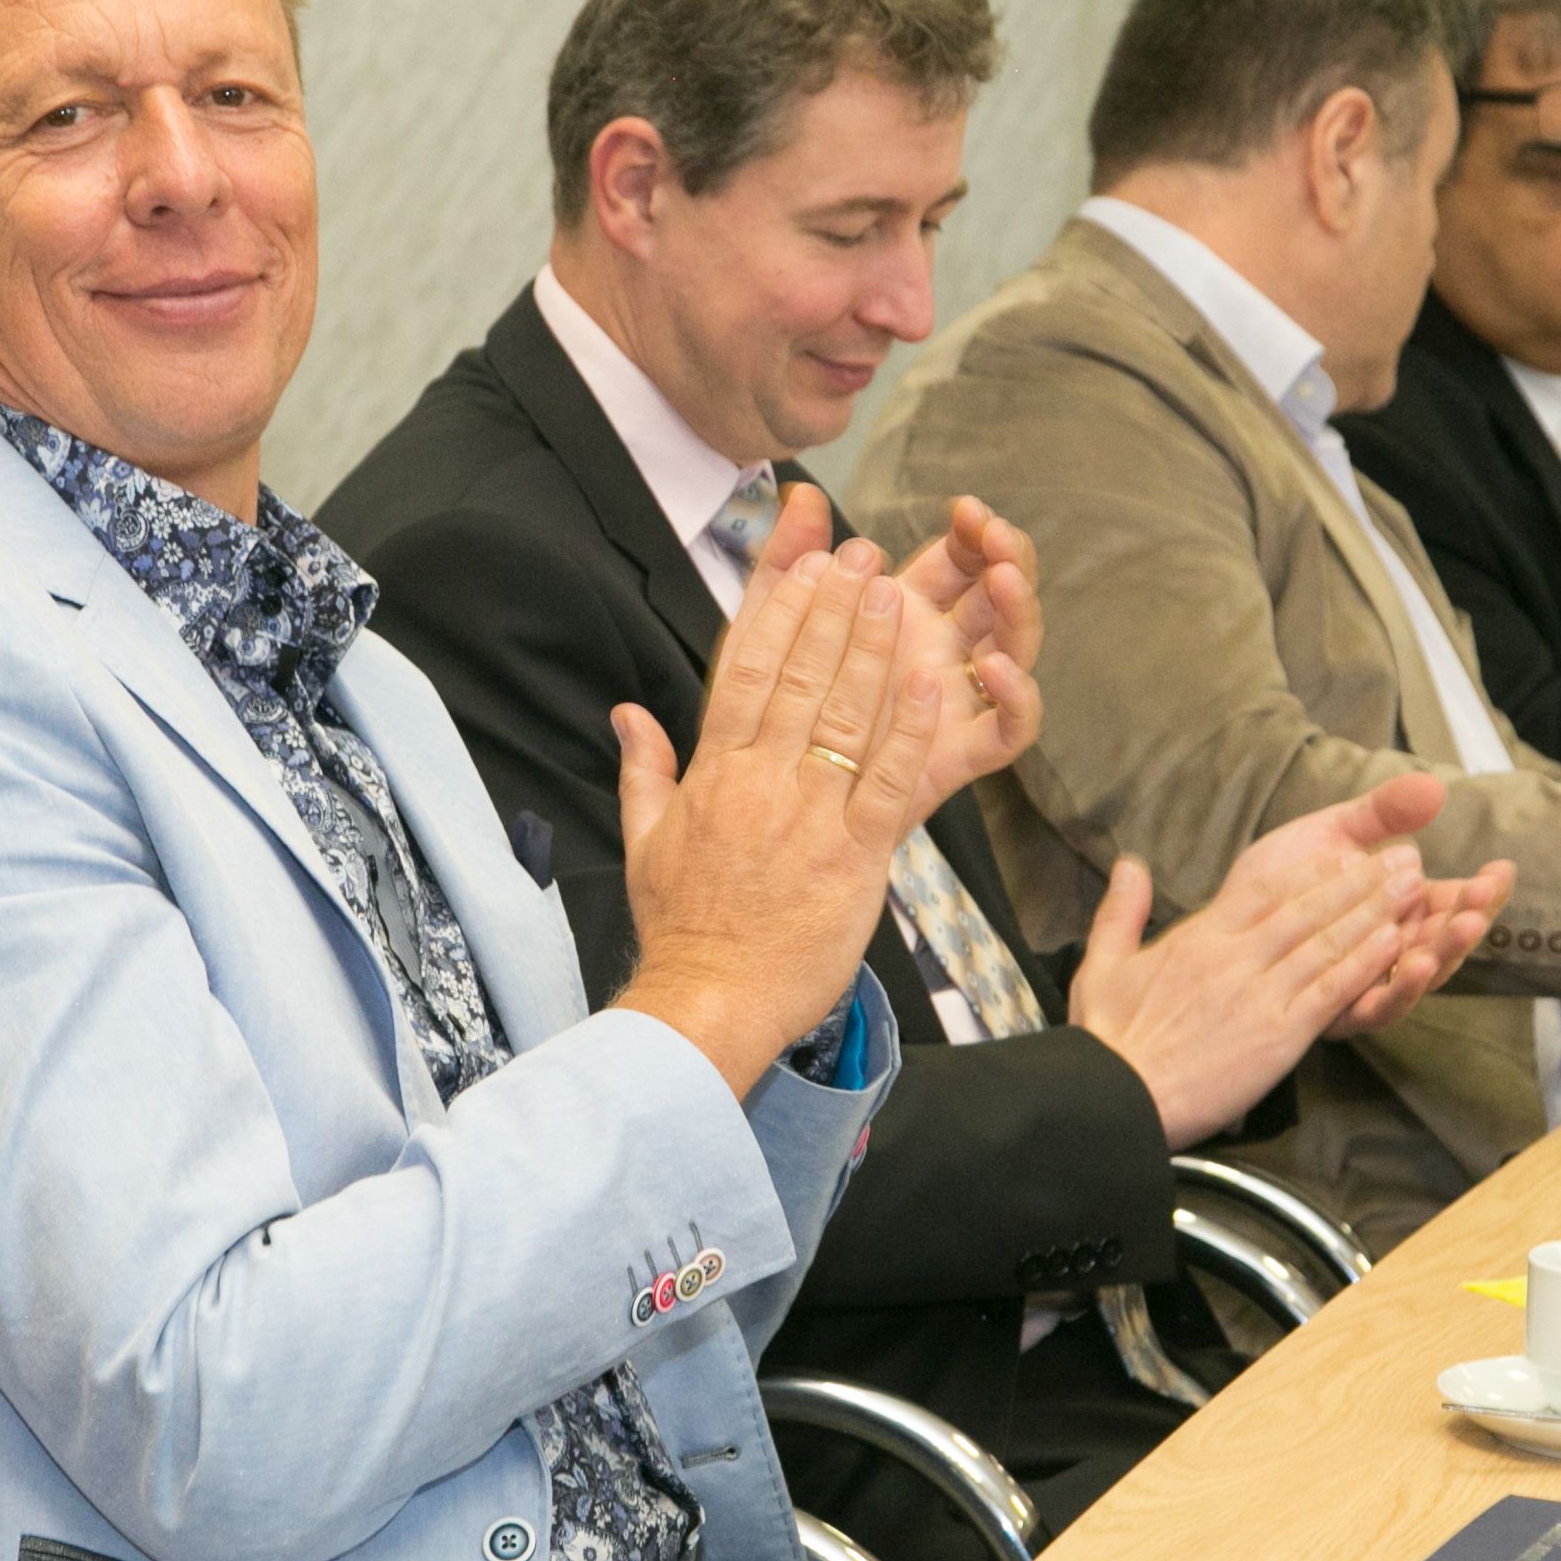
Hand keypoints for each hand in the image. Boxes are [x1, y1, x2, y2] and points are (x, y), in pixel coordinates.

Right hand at [614, 545, 942, 1091]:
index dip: (778, 613)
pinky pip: (889, 779)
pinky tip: (933, 682)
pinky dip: (912, 729)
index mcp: (714, 773)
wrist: (708, 1003)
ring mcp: (810, 816)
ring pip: (847, 715)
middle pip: (801, 677)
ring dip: (874, 648)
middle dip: (833, 610)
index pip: (746, 672)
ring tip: (896, 593)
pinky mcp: (856, 855)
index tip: (802, 566)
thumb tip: (627, 714)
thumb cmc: (683, 929)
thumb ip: (644, 770)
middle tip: (862, 557)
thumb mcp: (645, 842)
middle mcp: (761, 782)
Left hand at [754, 485, 1041, 825]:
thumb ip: (784, 563)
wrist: (764, 818)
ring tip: (1003, 576)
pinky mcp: (960, 755)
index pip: (958, 559)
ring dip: (1018, 608)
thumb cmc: (767, 720)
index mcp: (905, 615)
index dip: (969, 532)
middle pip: (997, 595)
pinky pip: (1011, 729)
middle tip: (994, 532)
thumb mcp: (765, 632)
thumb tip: (802, 494)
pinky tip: (995, 666)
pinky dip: (1017, 695)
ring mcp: (956, 703)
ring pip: (1015, 648)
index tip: (964, 509)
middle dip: (1005, 556)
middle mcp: (940, 653)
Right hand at [1067, 776, 1508, 1147]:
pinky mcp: (1279, 1034)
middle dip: (1359, 881)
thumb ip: (1121, 911)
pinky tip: (1395, 944)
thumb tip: (1130, 863)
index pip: (1263, 890)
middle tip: (1402, 858)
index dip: (1310, 870)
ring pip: (1328, 943)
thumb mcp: (1101, 963)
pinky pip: (1330, 990)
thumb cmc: (1106, 1037)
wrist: (1115, 1098)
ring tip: (1414, 888)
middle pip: (1308, 908)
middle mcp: (1237, 957)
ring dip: (1375, 912)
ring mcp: (1261, 994)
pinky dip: (1365, 963)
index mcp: (1200, 937)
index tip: (1342, 851)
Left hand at [1287, 773, 1511, 1039]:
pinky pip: (1375, 1008)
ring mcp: (1366, 984)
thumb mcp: (1335, 833)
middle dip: (1468, 921)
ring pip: (1418, 978)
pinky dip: (1398, 987)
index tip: (1501, 869)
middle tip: (1484, 900)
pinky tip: (1411, 960)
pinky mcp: (1335, 1013)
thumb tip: (1435, 788)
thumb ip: (1383, 813)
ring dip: (1444, 953)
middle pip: (1443, 943)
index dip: (1481, 889)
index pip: (1451, 902)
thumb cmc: (1280, 876)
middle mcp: (1389, 951)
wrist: (1220, 915)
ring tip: (1461, 928)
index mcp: (1397, 910)